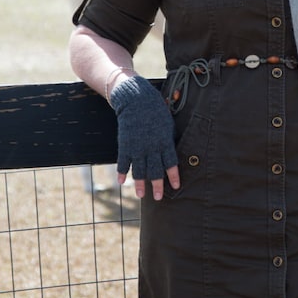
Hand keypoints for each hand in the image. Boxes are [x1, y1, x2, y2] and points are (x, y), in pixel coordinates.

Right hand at [109, 75, 179, 199]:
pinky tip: (122, 182)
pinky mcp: (125, 145)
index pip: (171, 163)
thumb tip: (174, 150)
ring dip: (140, 184)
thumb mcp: (168, 124)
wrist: (136, 99)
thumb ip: (170, 139)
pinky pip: (123, 162)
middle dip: (157, 186)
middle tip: (158, 198)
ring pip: (139, 170)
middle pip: (155, 171)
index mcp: (164, 141)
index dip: (173, 176)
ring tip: (141, 195)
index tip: (176, 187)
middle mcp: (152, 147)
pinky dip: (122, 172)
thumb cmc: (155, 110)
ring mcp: (137, 147)